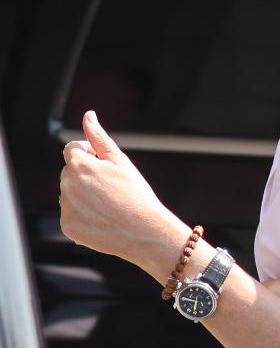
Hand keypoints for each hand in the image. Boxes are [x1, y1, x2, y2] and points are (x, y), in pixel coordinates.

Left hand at [59, 111, 172, 263]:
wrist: (145, 231)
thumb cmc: (137, 194)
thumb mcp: (121, 161)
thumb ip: (99, 137)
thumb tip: (88, 116)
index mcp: (79, 164)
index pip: (72, 149)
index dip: (90, 154)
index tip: (106, 166)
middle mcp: (66, 184)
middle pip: (71, 172)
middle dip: (87, 175)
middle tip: (113, 189)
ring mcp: (66, 207)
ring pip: (71, 194)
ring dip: (85, 196)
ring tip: (110, 206)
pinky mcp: (67, 226)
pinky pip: (72, 215)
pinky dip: (84, 216)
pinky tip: (104, 219)